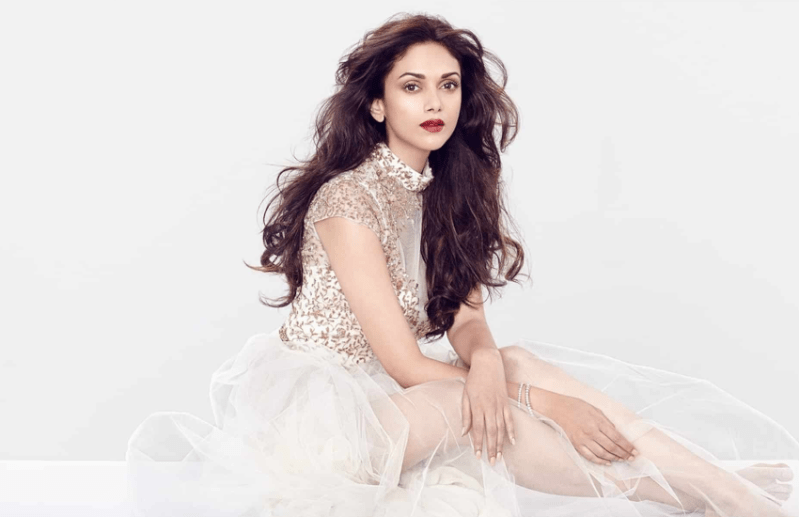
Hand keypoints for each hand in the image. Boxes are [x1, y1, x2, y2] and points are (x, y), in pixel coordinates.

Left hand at [461, 349, 515, 465]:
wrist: (488, 363)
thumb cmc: (474, 379)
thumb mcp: (465, 395)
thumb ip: (465, 414)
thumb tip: (464, 433)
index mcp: (477, 406)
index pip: (477, 429)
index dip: (478, 444)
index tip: (477, 456)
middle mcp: (489, 407)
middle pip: (491, 432)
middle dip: (491, 449)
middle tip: (491, 462)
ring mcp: (499, 405)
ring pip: (501, 429)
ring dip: (501, 444)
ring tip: (500, 457)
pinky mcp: (506, 402)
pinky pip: (510, 419)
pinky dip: (512, 431)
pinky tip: (512, 442)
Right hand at [545, 392, 637, 465]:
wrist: (558, 408)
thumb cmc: (577, 406)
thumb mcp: (595, 409)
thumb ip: (607, 421)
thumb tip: (617, 433)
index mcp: (597, 421)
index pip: (617, 437)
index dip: (627, 446)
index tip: (635, 451)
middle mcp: (591, 432)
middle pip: (611, 447)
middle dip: (624, 454)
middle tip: (632, 458)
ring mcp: (583, 440)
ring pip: (602, 454)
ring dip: (614, 458)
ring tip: (622, 460)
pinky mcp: (576, 445)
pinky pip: (590, 457)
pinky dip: (600, 461)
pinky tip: (608, 462)